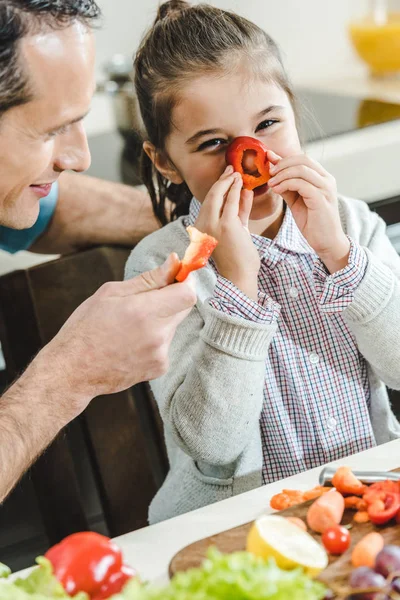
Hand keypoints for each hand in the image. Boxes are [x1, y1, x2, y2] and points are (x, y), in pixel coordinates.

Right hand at [35, 253, 195, 417]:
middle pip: (183, 308)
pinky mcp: (160, 367)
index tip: (176, 278)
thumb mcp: (111, 293)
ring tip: (129, 327)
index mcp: (144, 312)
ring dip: (160, 320)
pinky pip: (166, 344)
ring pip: (173, 326)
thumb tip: (174, 262)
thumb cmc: (86, 328)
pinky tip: (131, 343)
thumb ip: (149, 279)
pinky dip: (154, 340)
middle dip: (170, 299)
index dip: (185, 282)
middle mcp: (157, 335)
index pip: (188, 294)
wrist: (73, 371)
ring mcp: (160, 354)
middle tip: (144, 302)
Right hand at [194, 165, 259, 299]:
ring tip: (236, 172)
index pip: (209, 204)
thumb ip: (240, 212)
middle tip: (231, 169)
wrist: (240, 277)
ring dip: (228, 181)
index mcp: (202, 229)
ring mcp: (212, 225)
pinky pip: (229, 201)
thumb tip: (244, 192)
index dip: (218, 188)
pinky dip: (234, 188)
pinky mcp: (225, 225)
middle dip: (221, 181)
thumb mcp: (238, 231)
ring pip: (218, 196)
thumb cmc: (239, 259)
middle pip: (210, 197)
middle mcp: (202, 226)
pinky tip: (240, 181)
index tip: (226, 177)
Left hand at [267, 151, 349, 272]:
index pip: (303, 158)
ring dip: (282, 174)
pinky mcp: (321, 199)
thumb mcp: (296, 200)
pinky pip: (302, 184)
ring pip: (301, 170)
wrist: (326, 242)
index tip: (268, 161)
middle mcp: (327, 180)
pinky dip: (286, 184)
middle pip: (303, 159)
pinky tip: (277, 190)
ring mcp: (326, 189)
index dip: (284, 158)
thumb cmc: (312, 222)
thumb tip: (272, 170)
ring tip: (271, 184)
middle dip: (282, 164)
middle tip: (269, 173)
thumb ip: (286, 184)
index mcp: (322, 177)